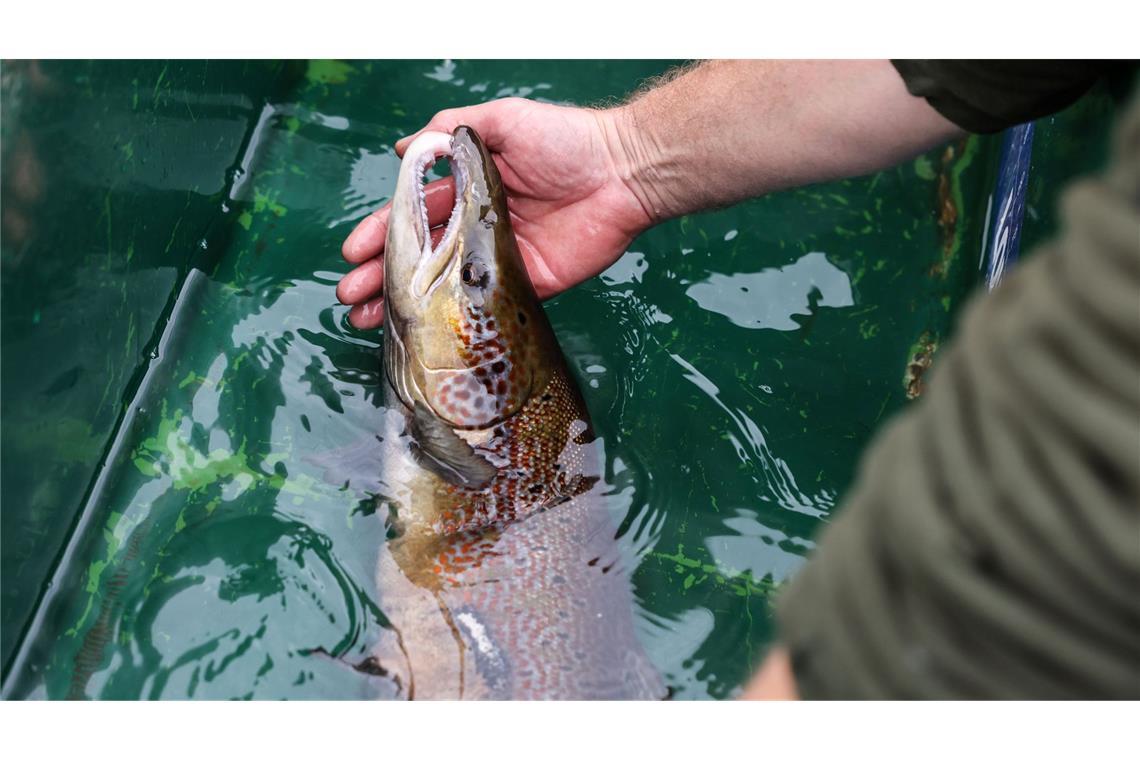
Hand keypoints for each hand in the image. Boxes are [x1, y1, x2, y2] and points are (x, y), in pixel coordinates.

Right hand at [336, 97, 652, 328]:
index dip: (381, 233)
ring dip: (404, 304)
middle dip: (381, 276)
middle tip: (350, 296)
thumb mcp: (503, 120)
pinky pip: (482, 305)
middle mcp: (477, 227)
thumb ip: (452, 130)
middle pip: (419, 257)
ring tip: (367, 319)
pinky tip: (423, 331)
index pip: (413, 215)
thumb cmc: (566, 140)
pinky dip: (452, 319)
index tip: (353, 253)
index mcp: (468, 190)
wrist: (623, 173)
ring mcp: (498, 259)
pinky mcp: (526, 285)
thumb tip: (403, 148)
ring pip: (442, 287)